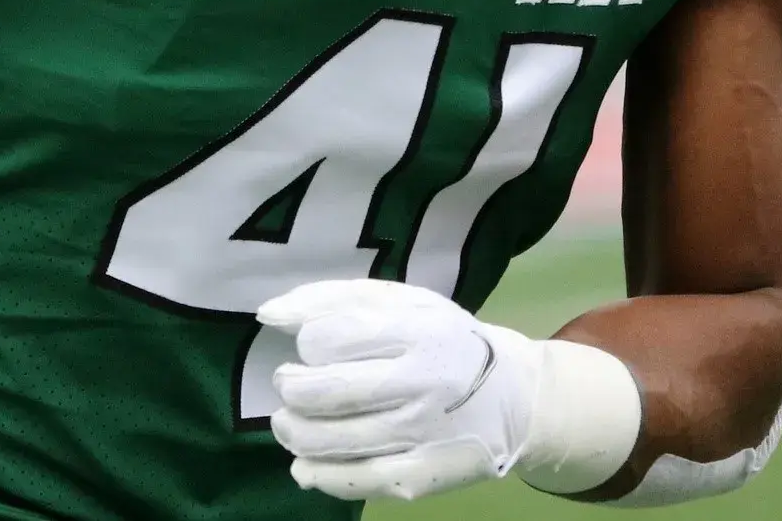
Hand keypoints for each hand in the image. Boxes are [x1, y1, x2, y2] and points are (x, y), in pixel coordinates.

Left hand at [257, 278, 542, 502]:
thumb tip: (267, 314)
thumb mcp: (399, 301)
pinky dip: (316, 475)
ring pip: (328, 441)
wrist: (514, 400)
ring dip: (292, 432)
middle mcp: (422, 384)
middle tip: (290, 385)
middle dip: (289, 389)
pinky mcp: (421, 477)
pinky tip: (304, 465)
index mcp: (417, 331)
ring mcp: (423, 435)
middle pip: (321, 393)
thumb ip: (329, 299)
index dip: (308, 344)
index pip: (328, 339)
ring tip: (291, 422)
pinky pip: (353, 482)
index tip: (316, 348)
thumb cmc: (443, 340)